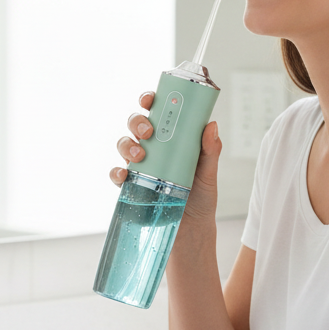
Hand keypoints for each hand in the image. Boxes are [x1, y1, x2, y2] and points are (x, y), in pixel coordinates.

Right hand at [110, 92, 221, 223]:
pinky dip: (116, 172)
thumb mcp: (208, 173)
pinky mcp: (131, 186)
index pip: (157, 112)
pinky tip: (124, 175)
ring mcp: (139, 166)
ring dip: (127, 145)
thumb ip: (210, 151)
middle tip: (148, 132)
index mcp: (171, 138)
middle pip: (135, 124)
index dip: (149, 100)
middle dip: (136, 122)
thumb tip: (211, 125)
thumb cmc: (201, 197)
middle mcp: (152, 148)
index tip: (149, 100)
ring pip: (123, 144)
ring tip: (140, 156)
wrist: (192, 229)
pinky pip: (116, 174)